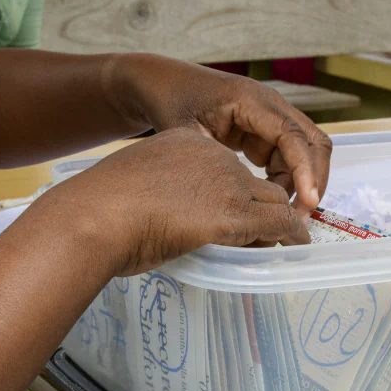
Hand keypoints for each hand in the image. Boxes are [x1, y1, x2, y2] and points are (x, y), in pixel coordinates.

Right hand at [57, 128, 309, 276]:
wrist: (94, 216)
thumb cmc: (100, 209)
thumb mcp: (134, 186)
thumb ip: (157, 193)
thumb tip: (159, 220)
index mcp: (185, 143)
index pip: (226, 166)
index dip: (234, 192)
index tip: (233, 213)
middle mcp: (211, 155)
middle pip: (254, 181)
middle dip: (267, 205)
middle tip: (273, 231)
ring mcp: (225, 182)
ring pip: (272, 200)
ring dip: (283, 223)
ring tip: (290, 240)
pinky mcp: (234, 212)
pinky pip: (279, 223)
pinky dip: (292, 235)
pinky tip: (296, 246)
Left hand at [110, 56, 332, 218]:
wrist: (165, 85)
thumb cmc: (173, 102)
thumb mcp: (185, 132)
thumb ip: (210, 160)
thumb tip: (237, 194)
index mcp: (251, 101)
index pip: (291, 135)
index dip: (304, 169)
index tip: (308, 200)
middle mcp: (269, 106)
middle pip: (312, 141)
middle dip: (313, 178)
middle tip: (301, 216)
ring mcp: (269, 118)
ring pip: (302, 152)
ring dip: (299, 182)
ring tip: (282, 214)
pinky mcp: (263, 132)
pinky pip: (286, 157)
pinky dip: (285, 179)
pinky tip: (269, 200)